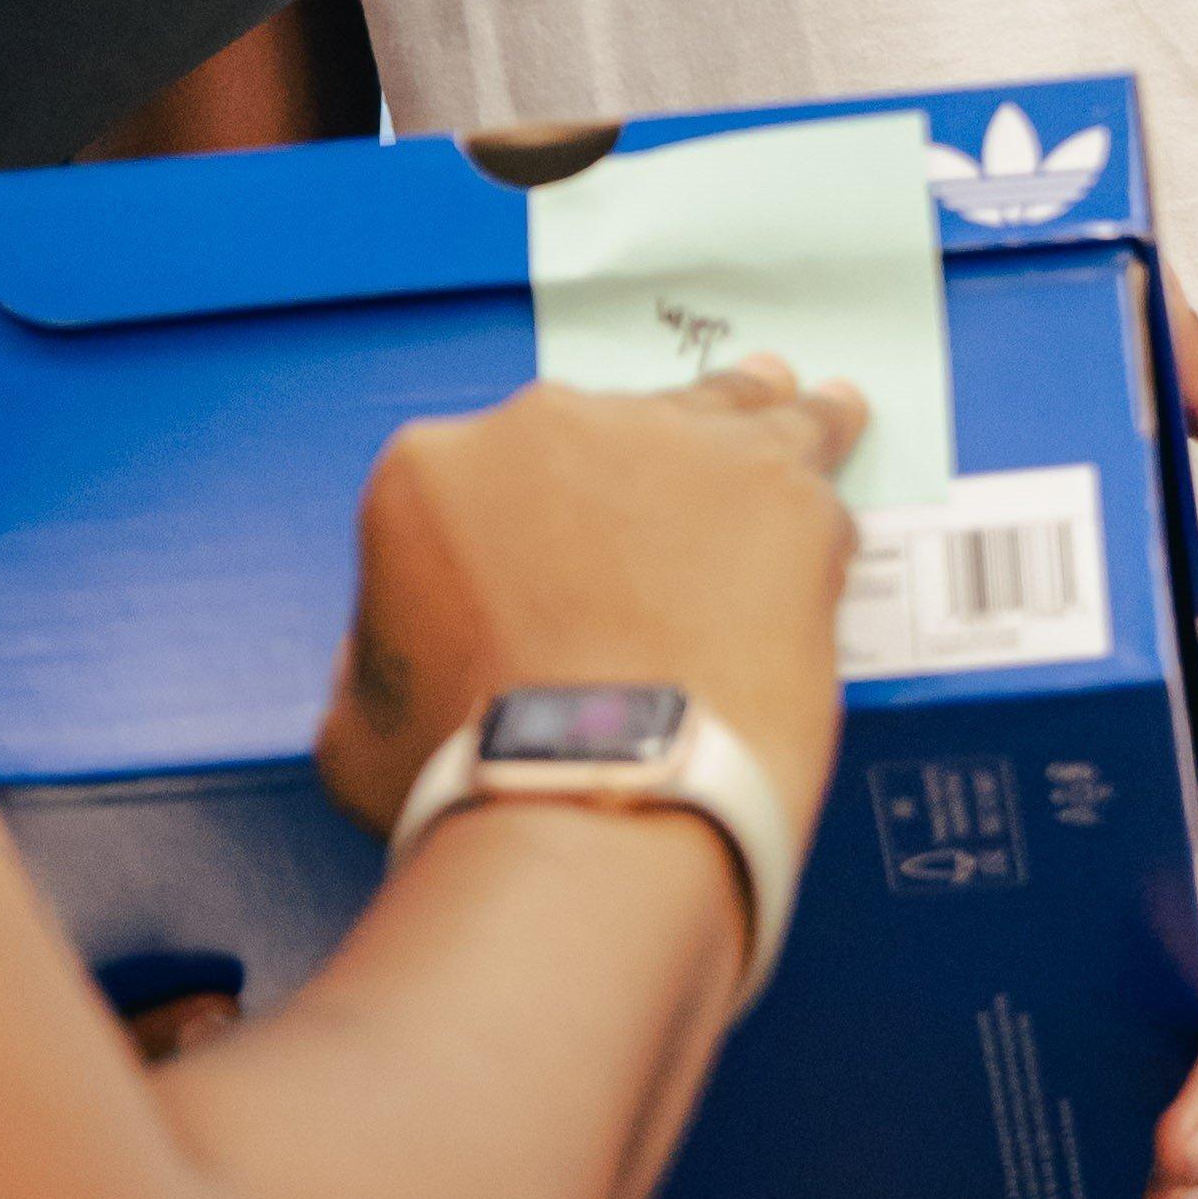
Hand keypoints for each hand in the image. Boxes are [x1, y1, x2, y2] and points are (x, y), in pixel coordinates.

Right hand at [315, 360, 864, 853]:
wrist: (600, 800)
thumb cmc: (474, 778)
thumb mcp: (358, 730)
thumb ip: (370, 667)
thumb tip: (387, 658)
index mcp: (436, 473)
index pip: (483, 471)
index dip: (525, 522)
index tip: (554, 555)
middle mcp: (551, 430)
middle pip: (609, 428)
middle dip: (638, 464)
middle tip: (669, 505)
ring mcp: (676, 450)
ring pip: (723, 410)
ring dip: (750, 408)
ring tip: (783, 398)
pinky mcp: (779, 493)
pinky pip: (811, 465)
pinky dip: (825, 465)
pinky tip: (839, 450)